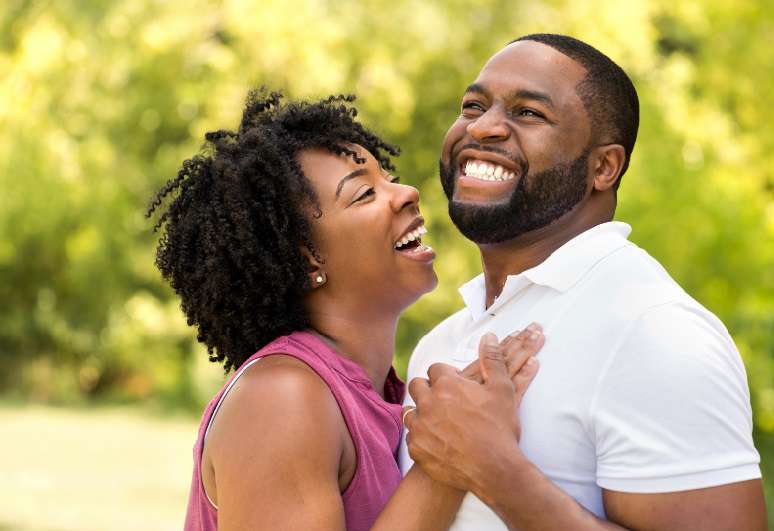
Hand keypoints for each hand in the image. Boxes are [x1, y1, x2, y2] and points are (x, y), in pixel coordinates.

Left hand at [404, 332, 539, 491]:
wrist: (495, 469)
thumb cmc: (500, 428)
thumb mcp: (502, 390)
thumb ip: (492, 360)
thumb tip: (489, 337)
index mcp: (446, 385)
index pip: (436, 369)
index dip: (447, 376)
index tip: (455, 386)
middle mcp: (428, 402)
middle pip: (417, 386)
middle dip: (428, 390)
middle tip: (444, 402)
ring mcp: (420, 426)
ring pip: (410, 411)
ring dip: (421, 413)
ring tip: (438, 421)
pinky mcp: (416, 448)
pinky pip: (411, 436)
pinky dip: (421, 437)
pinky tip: (435, 441)